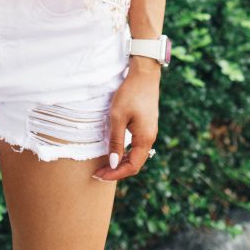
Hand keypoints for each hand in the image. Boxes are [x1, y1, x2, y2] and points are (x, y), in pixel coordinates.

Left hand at [92, 59, 159, 181]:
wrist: (144, 74)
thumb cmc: (130, 94)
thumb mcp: (118, 117)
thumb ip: (116, 142)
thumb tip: (113, 164)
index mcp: (145, 139)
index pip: (132, 167)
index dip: (115, 174)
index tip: (99, 175)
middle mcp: (150, 138)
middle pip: (135, 163)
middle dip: (117, 170)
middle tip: (99, 172)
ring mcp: (149, 132)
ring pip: (136, 155)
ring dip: (121, 162)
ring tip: (105, 165)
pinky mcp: (146, 125)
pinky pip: (137, 146)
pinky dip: (126, 152)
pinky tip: (116, 151)